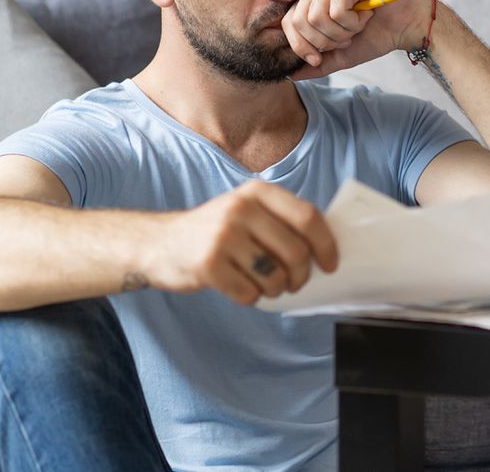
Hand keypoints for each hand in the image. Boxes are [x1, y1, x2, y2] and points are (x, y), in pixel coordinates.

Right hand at [146, 180, 338, 305]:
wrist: (159, 243)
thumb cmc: (215, 231)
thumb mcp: (246, 210)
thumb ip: (280, 220)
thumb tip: (326, 248)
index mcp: (258, 192)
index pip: (308, 217)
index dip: (326, 245)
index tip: (330, 265)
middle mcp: (241, 209)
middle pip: (296, 251)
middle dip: (301, 276)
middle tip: (294, 283)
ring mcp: (223, 236)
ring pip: (275, 277)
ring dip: (276, 289)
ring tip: (266, 286)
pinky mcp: (207, 265)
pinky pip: (249, 293)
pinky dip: (251, 297)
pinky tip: (240, 287)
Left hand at [282, 0, 433, 79]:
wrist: (407, 27)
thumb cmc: (375, 35)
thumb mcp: (340, 54)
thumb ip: (316, 64)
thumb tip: (290, 74)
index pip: (288, 22)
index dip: (301, 46)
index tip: (320, 58)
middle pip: (299, 20)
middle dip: (325, 41)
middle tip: (347, 38)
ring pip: (316, 16)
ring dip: (341, 32)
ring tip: (358, 25)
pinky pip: (336, 10)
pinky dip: (353, 22)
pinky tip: (366, 15)